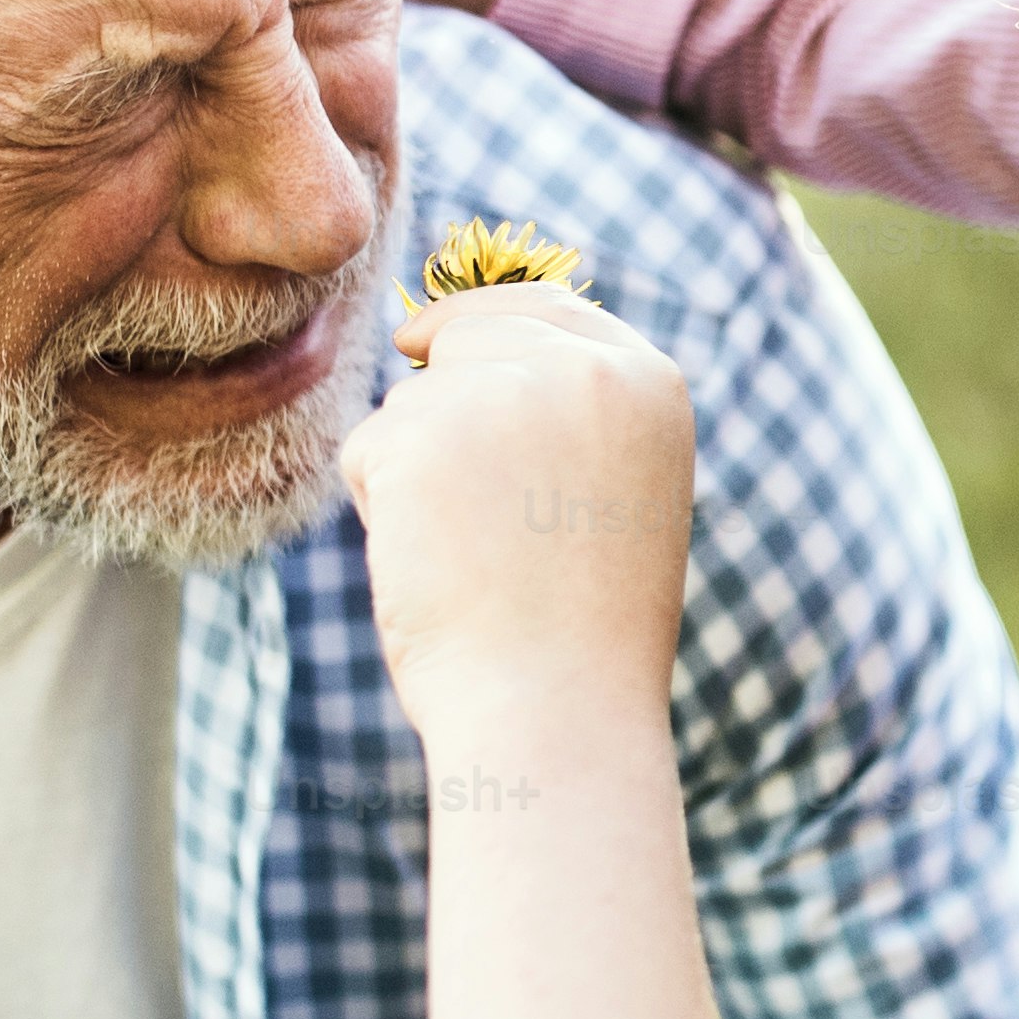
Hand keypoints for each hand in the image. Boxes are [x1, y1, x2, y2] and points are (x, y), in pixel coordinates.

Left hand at [340, 279, 696, 730]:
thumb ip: (570, 414)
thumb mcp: (615, 494)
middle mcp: (582, 366)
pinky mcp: (420, 433)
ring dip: (416, 474)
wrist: (555, 710)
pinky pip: (368, 452)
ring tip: (476, 560)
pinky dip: (382, 511)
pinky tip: (434, 567)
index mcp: (650, 381)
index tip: (428, 341)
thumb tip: (461, 346)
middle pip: (464, 338)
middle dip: (442, 408)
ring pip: (410, 405)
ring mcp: (499, 391)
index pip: (547, 308)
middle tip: (478, 521)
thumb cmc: (583, 631)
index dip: (483, 324)